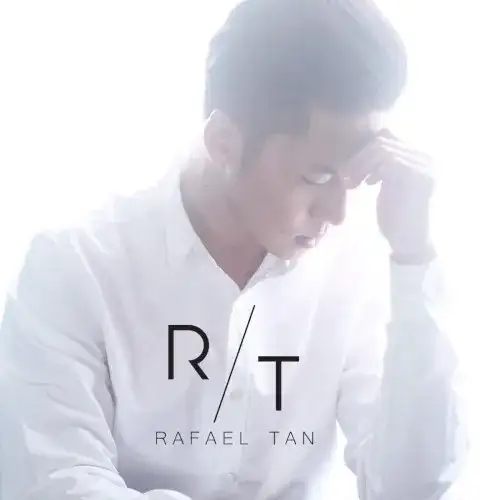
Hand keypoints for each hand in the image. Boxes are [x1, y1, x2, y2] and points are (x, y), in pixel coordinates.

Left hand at [342, 129, 435, 262]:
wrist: (410, 243)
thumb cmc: (398, 219)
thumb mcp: (390, 187)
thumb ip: (385, 168)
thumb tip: (371, 147)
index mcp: (423, 159)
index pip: (389, 139)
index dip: (365, 152)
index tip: (354, 173)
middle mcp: (429, 159)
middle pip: (384, 141)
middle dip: (359, 159)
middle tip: (346, 177)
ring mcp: (425, 166)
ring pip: (382, 149)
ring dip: (361, 165)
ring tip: (352, 183)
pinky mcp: (418, 176)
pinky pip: (387, 161)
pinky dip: (369, 170)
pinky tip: (365, 185)